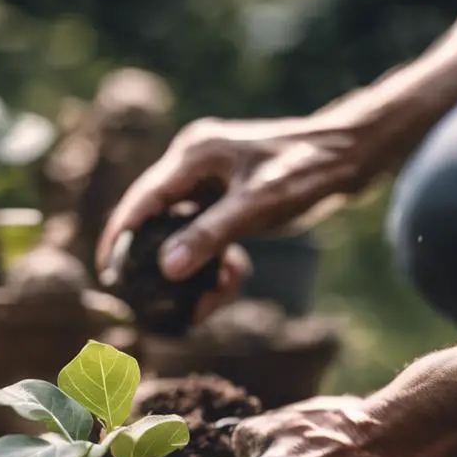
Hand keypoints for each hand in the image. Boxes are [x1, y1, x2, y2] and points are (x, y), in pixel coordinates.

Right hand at [97, 114, 363, 286]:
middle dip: (157, 262)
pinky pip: (207, 236)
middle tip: (151, 301)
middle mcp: (194, 164)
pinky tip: (232, 281)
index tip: (105, 272)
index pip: (141, 200)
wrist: (350, 155)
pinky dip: (217, 262)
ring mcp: (211, 182)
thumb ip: (210, 235)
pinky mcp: (227, 198)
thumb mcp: (256, 206)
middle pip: (157, 220)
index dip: (118, 235)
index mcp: (193, 155)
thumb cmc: (307, 170)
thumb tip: (166, 268)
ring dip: (195, 270)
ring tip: (213, 300)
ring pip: (184, 234)